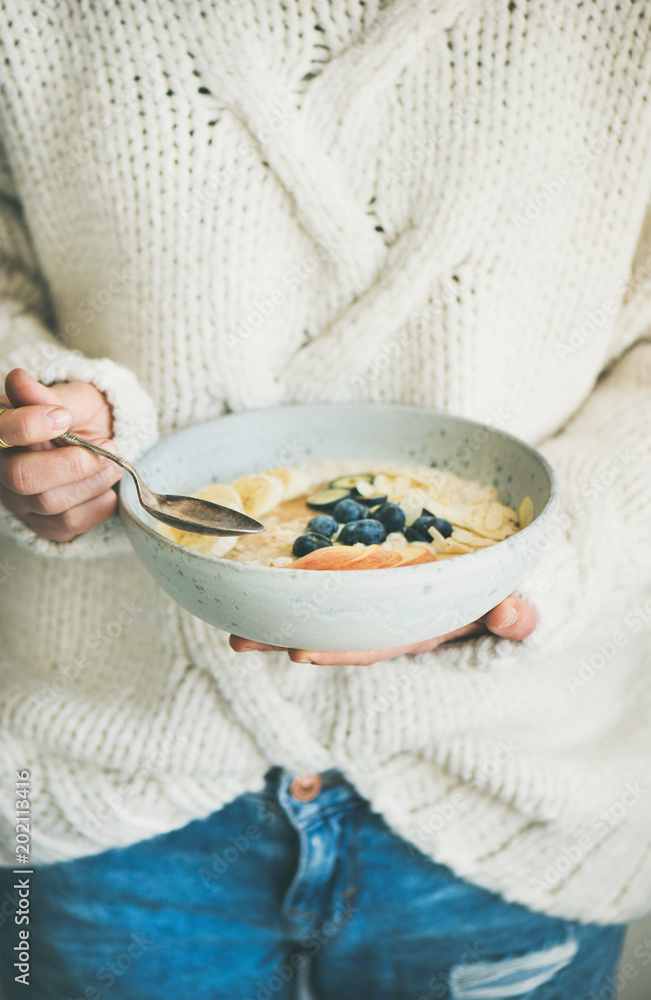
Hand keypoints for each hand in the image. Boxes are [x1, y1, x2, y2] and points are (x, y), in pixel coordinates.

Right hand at [0, 368, 122, 540]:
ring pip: (50, 504)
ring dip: (94, 482)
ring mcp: (20, 501)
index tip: (65, 416)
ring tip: (113, 463)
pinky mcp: (44, 525)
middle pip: (22, 477)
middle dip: (73, 464)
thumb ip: (47, 395)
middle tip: (107, 446)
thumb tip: (18, 379)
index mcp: (3, 432)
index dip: (31, 425)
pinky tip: (107, 489)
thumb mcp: (70, 398)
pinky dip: (98, 505)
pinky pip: (68, 525)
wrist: (102, 440)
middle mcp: (2, 470)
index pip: (2, 433)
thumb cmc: (80, 416)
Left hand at [229, 595, 537, 665]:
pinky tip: (259, 575)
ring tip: (234, 612)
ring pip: (328, 606)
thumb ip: (521, 616)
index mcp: (426, 629)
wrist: (512, 578)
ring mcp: (383, 598)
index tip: (299, 653)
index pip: (377, 643)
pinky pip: (334, 575)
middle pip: (336, 629)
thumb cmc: (516, 593)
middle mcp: (395, 618)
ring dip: (284, 612)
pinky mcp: (376, 575)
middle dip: (289, 636)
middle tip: (238, 639)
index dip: (340, 649)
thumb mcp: (525, 607)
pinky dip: (300, 577)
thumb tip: (510, 614)